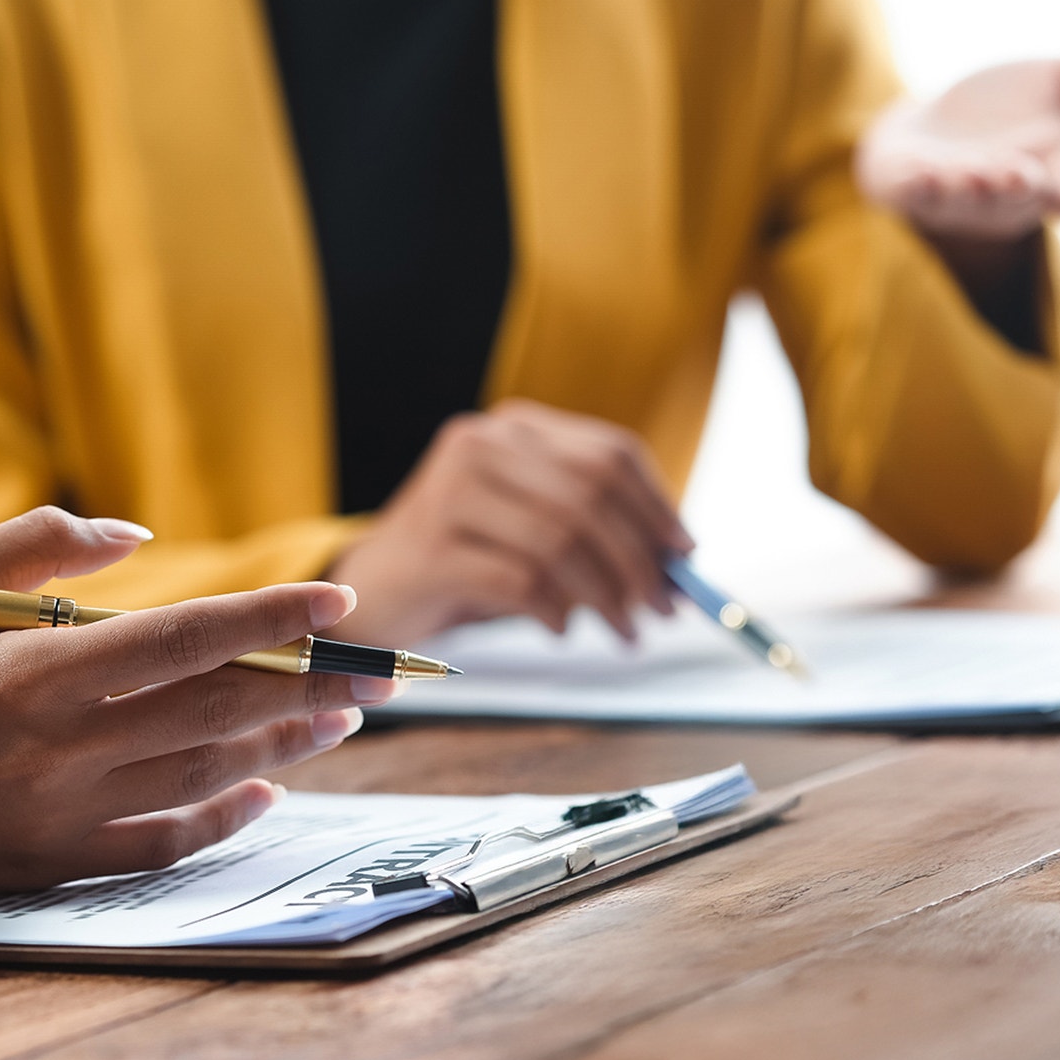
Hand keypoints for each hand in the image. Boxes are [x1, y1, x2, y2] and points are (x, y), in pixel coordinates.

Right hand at [0, 507, 397, 897]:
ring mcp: (64, 813)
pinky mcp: (56, 862)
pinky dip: (227, 817)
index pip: (186, 637)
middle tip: (377, 670)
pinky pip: (167, 843)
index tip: (338, 605)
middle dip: (310, 685)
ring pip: (207, 775)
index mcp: (36, 670)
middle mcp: (62, 746)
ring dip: (284, 744)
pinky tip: (268, 790)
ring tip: (340, 719)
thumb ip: (36, 544)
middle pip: (218, 710)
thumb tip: (138, 536)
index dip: (271, 620)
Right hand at [326, 399, 692, 645]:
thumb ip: (594, 531)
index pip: (609, 453)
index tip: (686, 556)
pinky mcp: (431, 548)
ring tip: (623, 631)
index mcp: (514, 428)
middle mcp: (480, 446)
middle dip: (640, 559)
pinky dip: (553, 610)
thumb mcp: (532, 529)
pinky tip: (559, 629)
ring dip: (605, 596)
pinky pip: (518, 580)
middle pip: (591, 496)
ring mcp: (450, 493)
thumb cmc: (466, 560)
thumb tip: (677, 567)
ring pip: (559, 540)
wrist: (373, 591)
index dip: (658, 506)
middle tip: (663, 609)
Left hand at [856, 19, 1059, 242]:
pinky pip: (917, 197)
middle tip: (1015, 172)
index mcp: (1056, 172)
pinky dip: (919, 186)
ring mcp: (961, 200)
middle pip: (1017, 199)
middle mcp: (1009, 196)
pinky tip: (921, 172)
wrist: (945, 127)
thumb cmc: (1021, 110)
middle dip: (1015, 186)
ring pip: (964, 201)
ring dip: (967, 188)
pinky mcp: (916, 193)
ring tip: (970, 172)